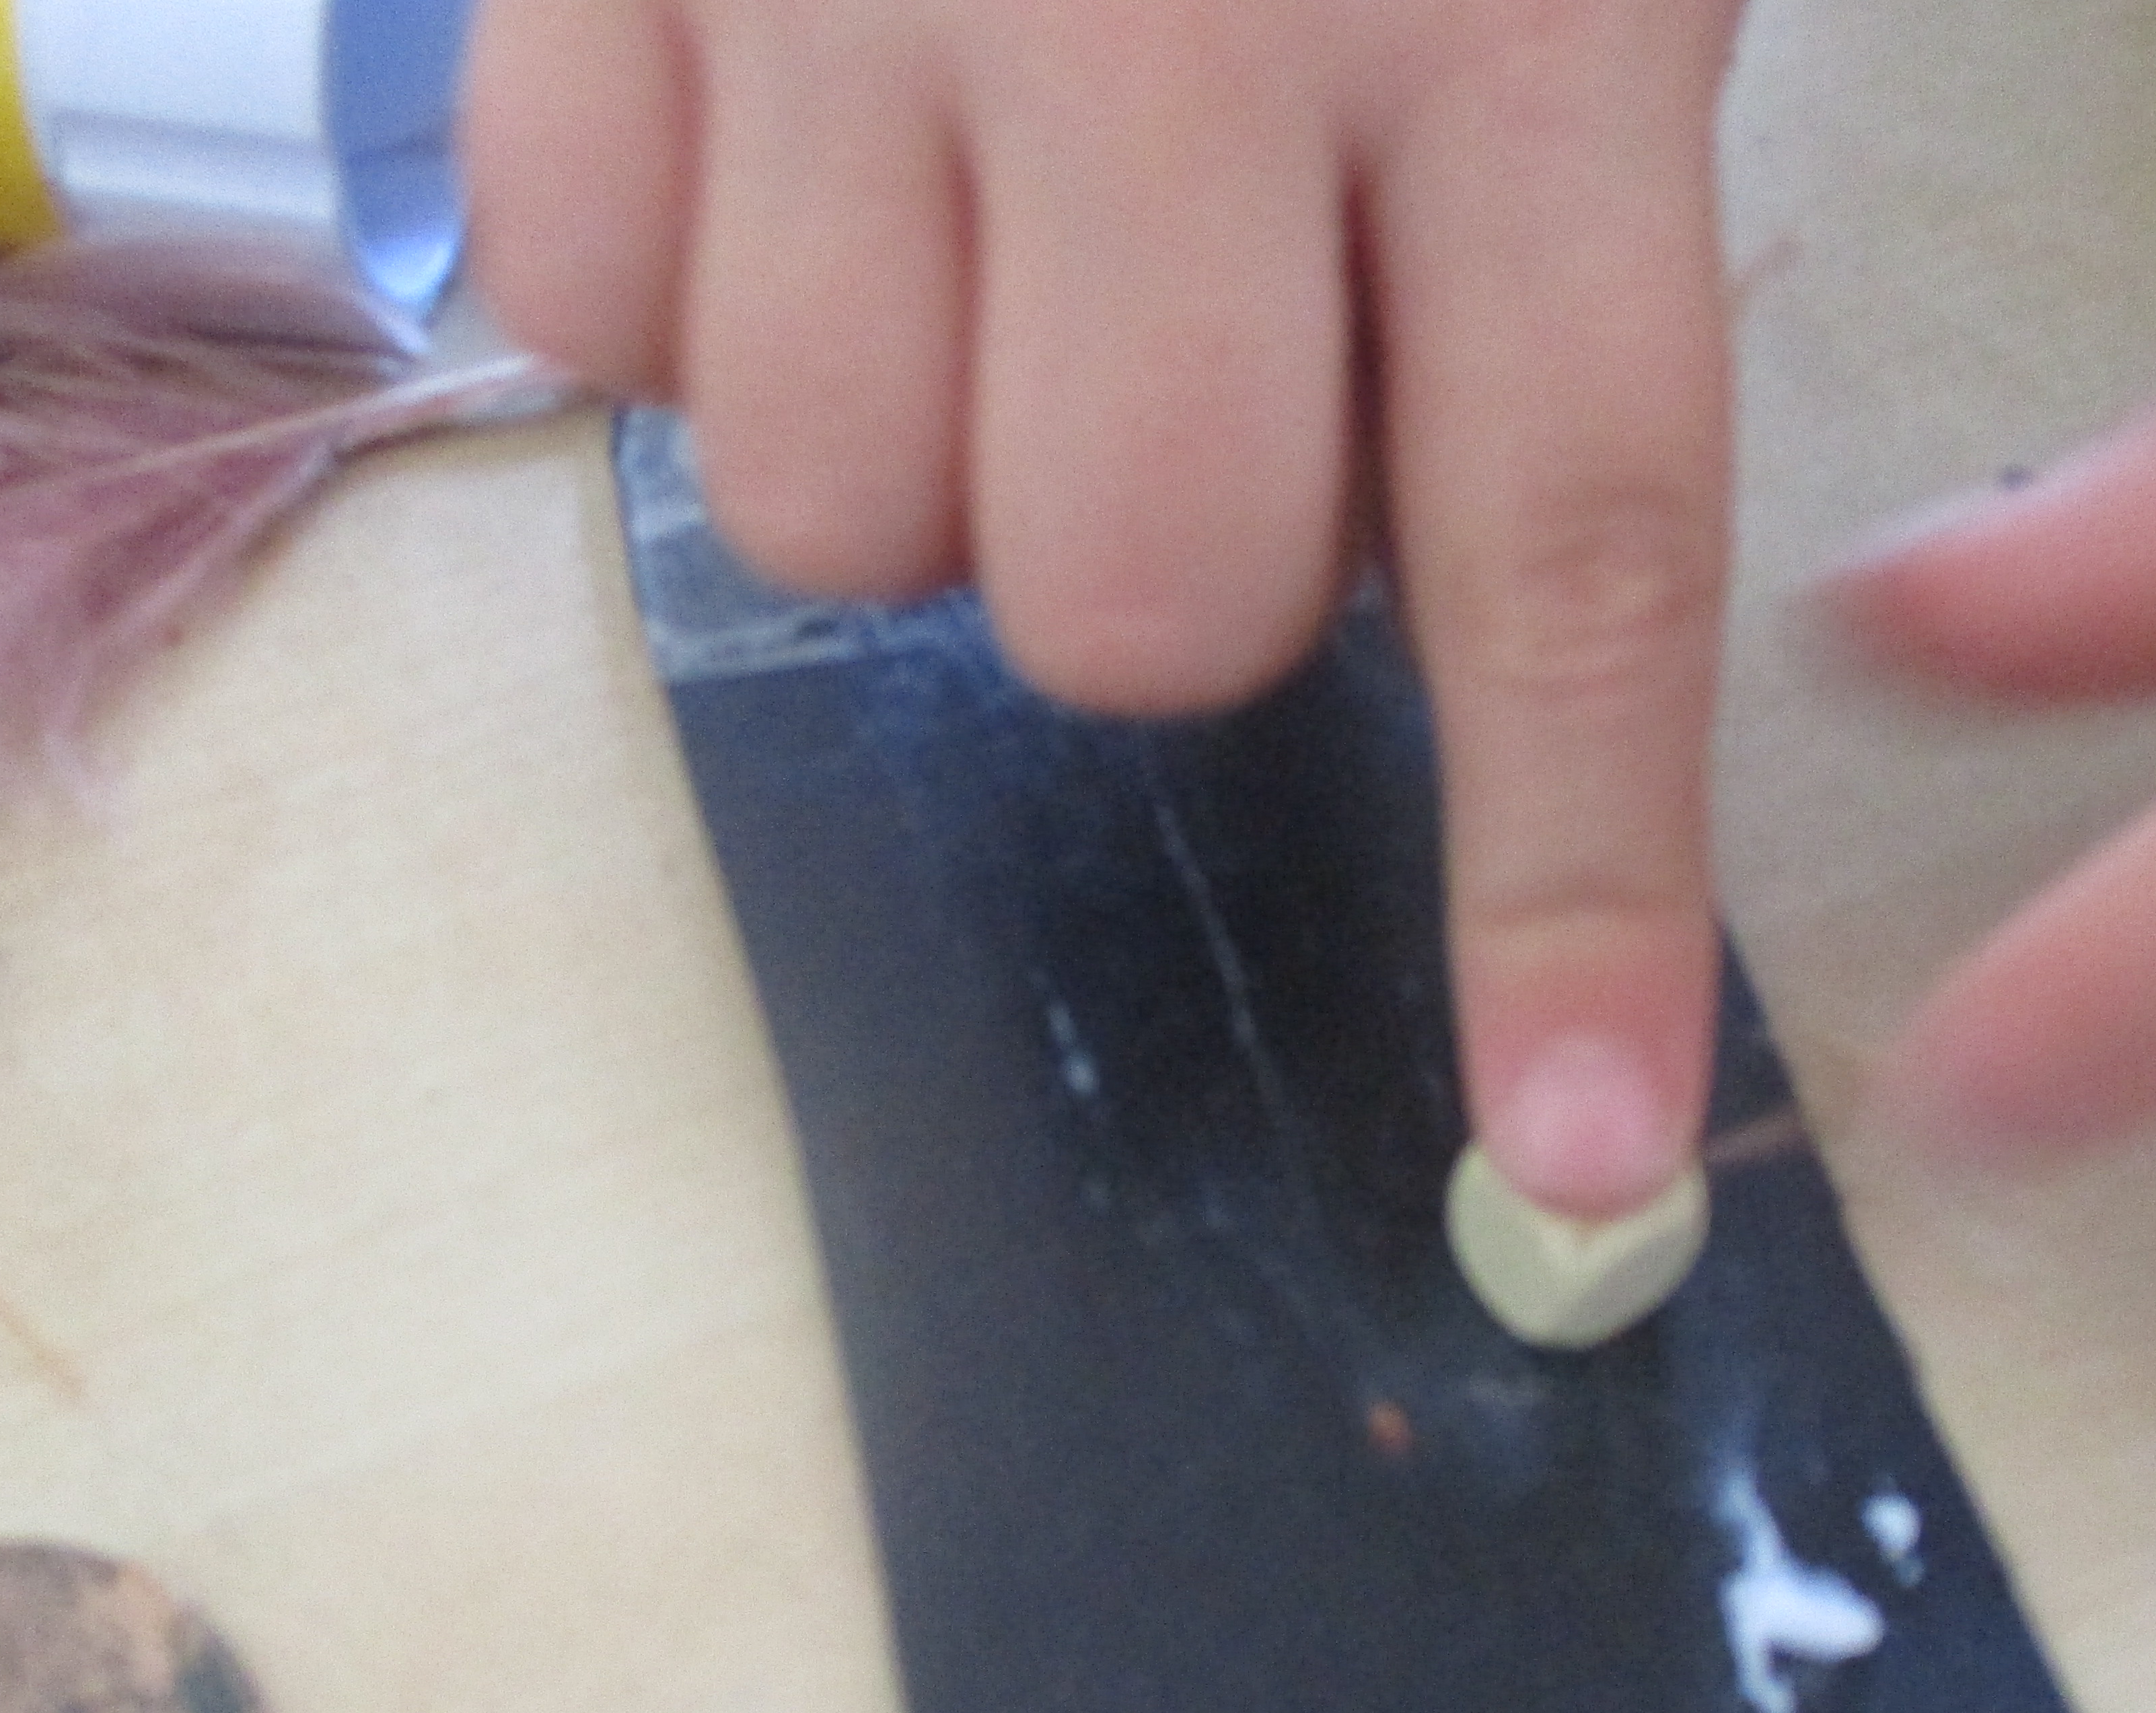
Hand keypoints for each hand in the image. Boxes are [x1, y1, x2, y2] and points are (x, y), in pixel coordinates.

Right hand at [462, 0, 1741, 1218]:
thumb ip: (1518, 251)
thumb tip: (1411, 622)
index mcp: (1520, 6)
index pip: (1571, 552)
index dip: (1565, 884)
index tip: (1576, 1154)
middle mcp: (1179, 7)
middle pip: (1135, 609)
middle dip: (1153, 587)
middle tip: (1172, 362)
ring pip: (830, 517)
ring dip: (901, 446)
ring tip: (946, 207)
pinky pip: (578, 310)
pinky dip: (662, 284)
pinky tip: (765, 119)